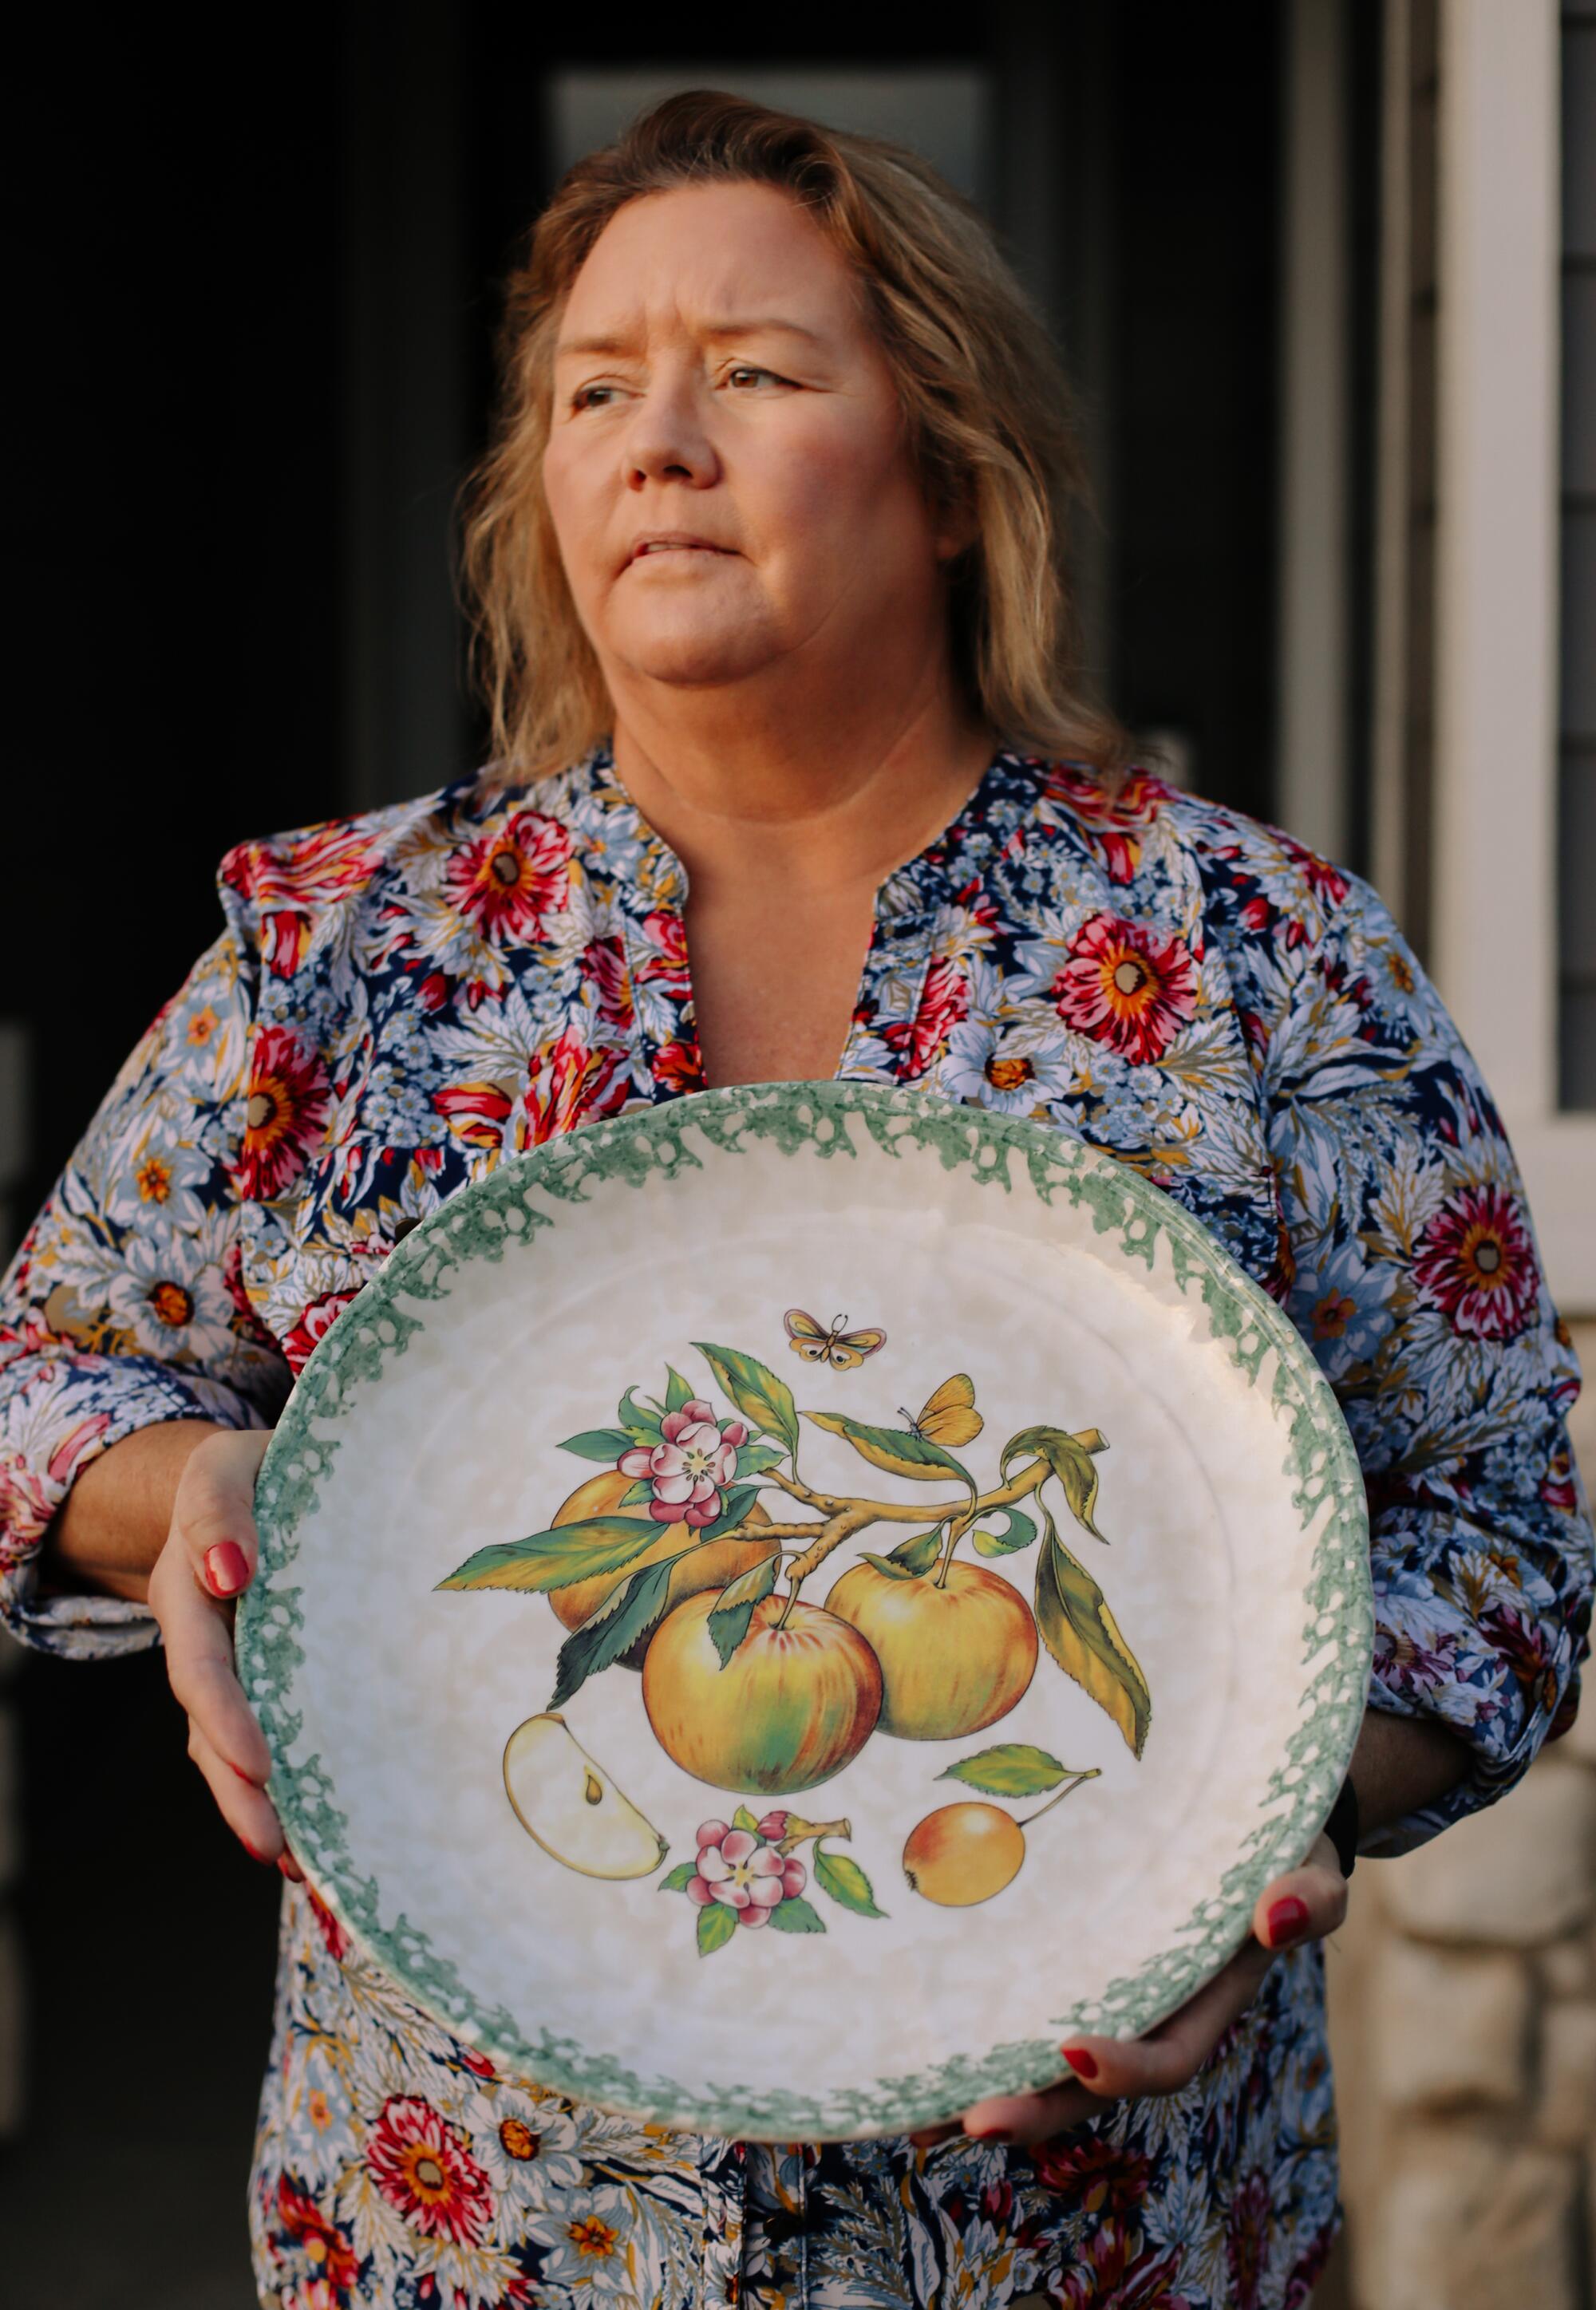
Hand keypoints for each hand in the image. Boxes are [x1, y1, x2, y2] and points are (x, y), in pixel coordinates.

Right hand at [146, 1426, 302, 1880]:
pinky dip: (286, 1793)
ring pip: (233, 1745)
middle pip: (211, 1720)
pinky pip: (267, 1743)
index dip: (225, 1712)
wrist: (261, 1480)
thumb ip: (219, 1510)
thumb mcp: (228, 1467)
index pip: (202, 1662)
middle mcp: (205, 1634)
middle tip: (273, 1840)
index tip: (257, 1761)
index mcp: (191, 1583)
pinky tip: (317, 1841)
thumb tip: (231, 1572)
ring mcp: (235, 1662)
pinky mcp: (269, 1682)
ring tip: (301, 1863)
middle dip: (239, 1785)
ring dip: (260, 1807)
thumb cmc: (256, 1471)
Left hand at [909, 1833, 1346, 2148]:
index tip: (1076, 2054)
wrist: (1251, 1809)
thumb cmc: (1283, 1841)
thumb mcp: (1311, 1866)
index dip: (1125, 2068)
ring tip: (914, 2110)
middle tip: (971, 2119)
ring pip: (1042, 2057)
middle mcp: (1148, 2007)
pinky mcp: (1063, 1952)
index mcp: (1206, 1999)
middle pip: (1089, 2084)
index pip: (1166, 2056)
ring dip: (985, 2082)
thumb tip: (1278, 1916)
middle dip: (1035, 2107)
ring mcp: (1103, 1985)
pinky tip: (911, 2038)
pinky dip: (972, 2026)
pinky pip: (1017, 1999)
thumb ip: (1309, 1898)